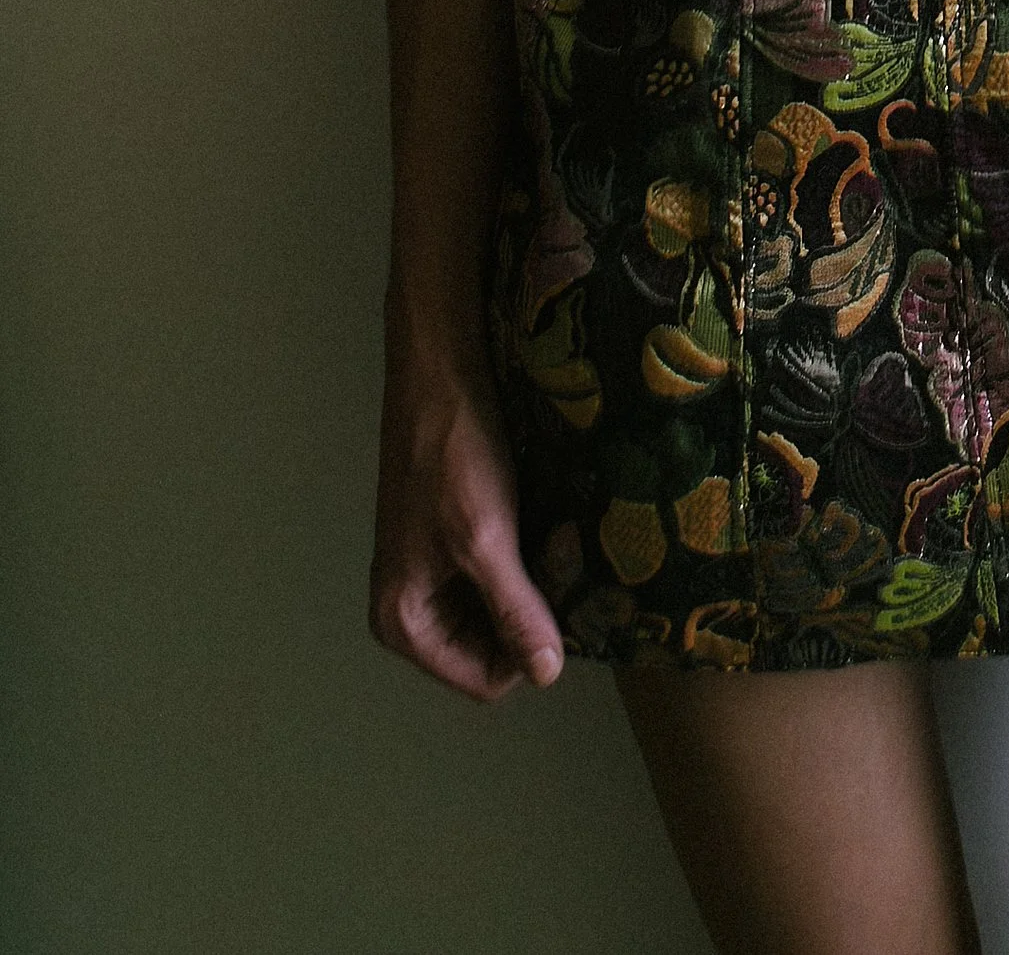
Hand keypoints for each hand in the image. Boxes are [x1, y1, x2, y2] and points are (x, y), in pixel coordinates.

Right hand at [370, 342, 566, 702]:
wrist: (441, 371)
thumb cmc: (455, 456)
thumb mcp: (485, 539)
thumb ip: (515, 610)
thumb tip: (548, 674)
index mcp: (403, 622)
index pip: (484, 678)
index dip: (529, 648)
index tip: (562, 596)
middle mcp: (413, 606)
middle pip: (492, 645)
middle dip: (536, 609)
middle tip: (565, 560)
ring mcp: (433, 571)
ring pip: (503, 606)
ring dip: (538, 580)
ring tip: (562, 537)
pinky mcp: (456, 538)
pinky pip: (502, 572)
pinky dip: (530, 555)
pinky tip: (553, 524)